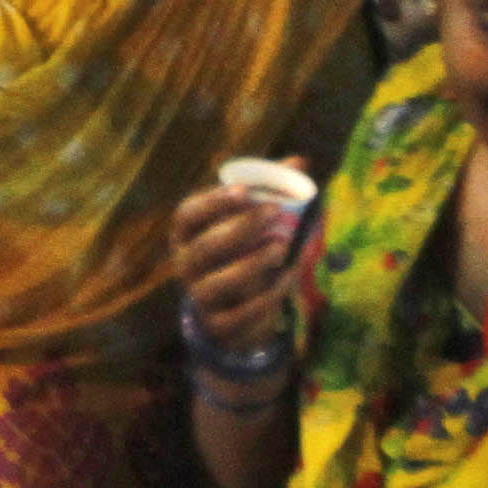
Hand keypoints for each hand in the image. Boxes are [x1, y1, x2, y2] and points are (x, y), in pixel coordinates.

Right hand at [170, 184, 315, 360]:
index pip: (188, 214)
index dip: (213, 202)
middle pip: (206, 247)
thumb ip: (270, 192)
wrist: (232, 308)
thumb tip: (301, 162)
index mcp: (187, 233)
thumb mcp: (249, 221)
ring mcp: (199, 296)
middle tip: (275, 212)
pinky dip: (267, 297)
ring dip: (253, 263)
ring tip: (283, 247)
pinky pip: (240, 313)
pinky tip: (287, 279)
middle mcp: (186, 264)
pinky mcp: (218, 325)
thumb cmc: (240, 250)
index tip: (244, 191)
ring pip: (220, 282)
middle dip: (241, 228)